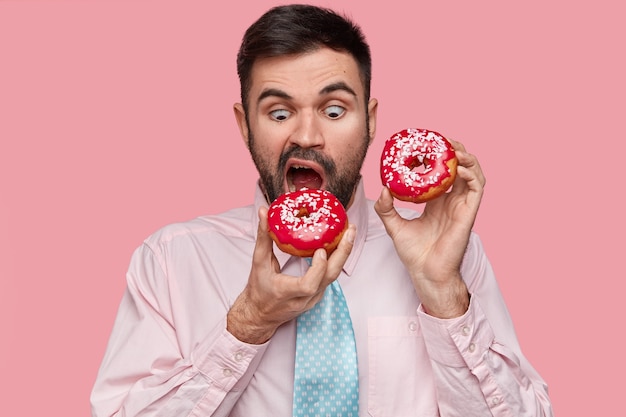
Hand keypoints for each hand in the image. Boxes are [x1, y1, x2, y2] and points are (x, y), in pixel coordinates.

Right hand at [227, 206, 355, 343]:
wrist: (261, 315)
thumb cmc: (258, 290)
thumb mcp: (258, 263)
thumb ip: (263, 237)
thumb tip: (265, 212)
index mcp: (286, 291)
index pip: (308, 285)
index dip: (317, 268)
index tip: (320, 250)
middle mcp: (304, 298)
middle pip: (330, 278)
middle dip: (343, 253)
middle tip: (350, 231)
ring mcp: (314, 298)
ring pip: (334, 276)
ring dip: (343, 254)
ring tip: (349, 233)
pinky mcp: (318, 295)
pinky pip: (331, 277)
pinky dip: (337, 260)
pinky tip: (341, 244)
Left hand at [374, 140, 485, 317]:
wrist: (425, 273)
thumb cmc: (413, 253)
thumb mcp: (394, 226)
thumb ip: (386, 208)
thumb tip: (382, 189)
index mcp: (438, 202)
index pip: (442, 172)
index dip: (438, 156)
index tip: (425, 143)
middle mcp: (452, 201)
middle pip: (460, 168)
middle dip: (454, 150)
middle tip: (440, 139)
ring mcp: (462, 206)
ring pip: (474, 174)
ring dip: (467, 157)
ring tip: (453, 147)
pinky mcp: (469, 213)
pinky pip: (477, 188)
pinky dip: (472, 174)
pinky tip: (458, 167)